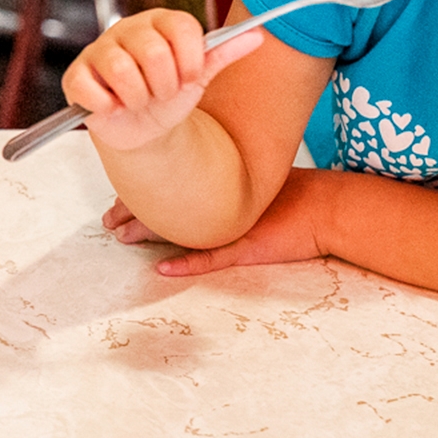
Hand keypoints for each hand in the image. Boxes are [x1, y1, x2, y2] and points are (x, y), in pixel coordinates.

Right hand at [62, 9, 264, 155]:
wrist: (144, 128)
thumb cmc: (170, 95)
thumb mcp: (200, 75)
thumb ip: (225, 52)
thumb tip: (258, 35)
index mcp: (159, 22)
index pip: (182, 27)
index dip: (190, 60)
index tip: (189, 78)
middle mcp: (126, 29)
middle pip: (154, 53)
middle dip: (165, 86)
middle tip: (161, 93)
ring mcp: (98, 51)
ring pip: (123, 72)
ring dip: (139, 99)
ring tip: (139, 101)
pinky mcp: (76, 76)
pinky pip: (91, 90)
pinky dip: (108, 106)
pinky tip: (113, 106)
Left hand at [110, 169, 331, 278]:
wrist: (329, 206)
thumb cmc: (296, 193)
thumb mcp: (255, 179)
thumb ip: (226, 175)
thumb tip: (193, 168)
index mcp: (221, 183)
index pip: (171, 183)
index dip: (142, 190)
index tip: (118, 197)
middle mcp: (220, 202)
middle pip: (167, 205)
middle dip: (132, 211)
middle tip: (107, 220)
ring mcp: (231, 226)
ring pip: (179, 230)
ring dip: (147, 233)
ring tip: (120, 237)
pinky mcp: (246, 248)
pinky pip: (211, 258)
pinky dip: (186, 264)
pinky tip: (163, 269)